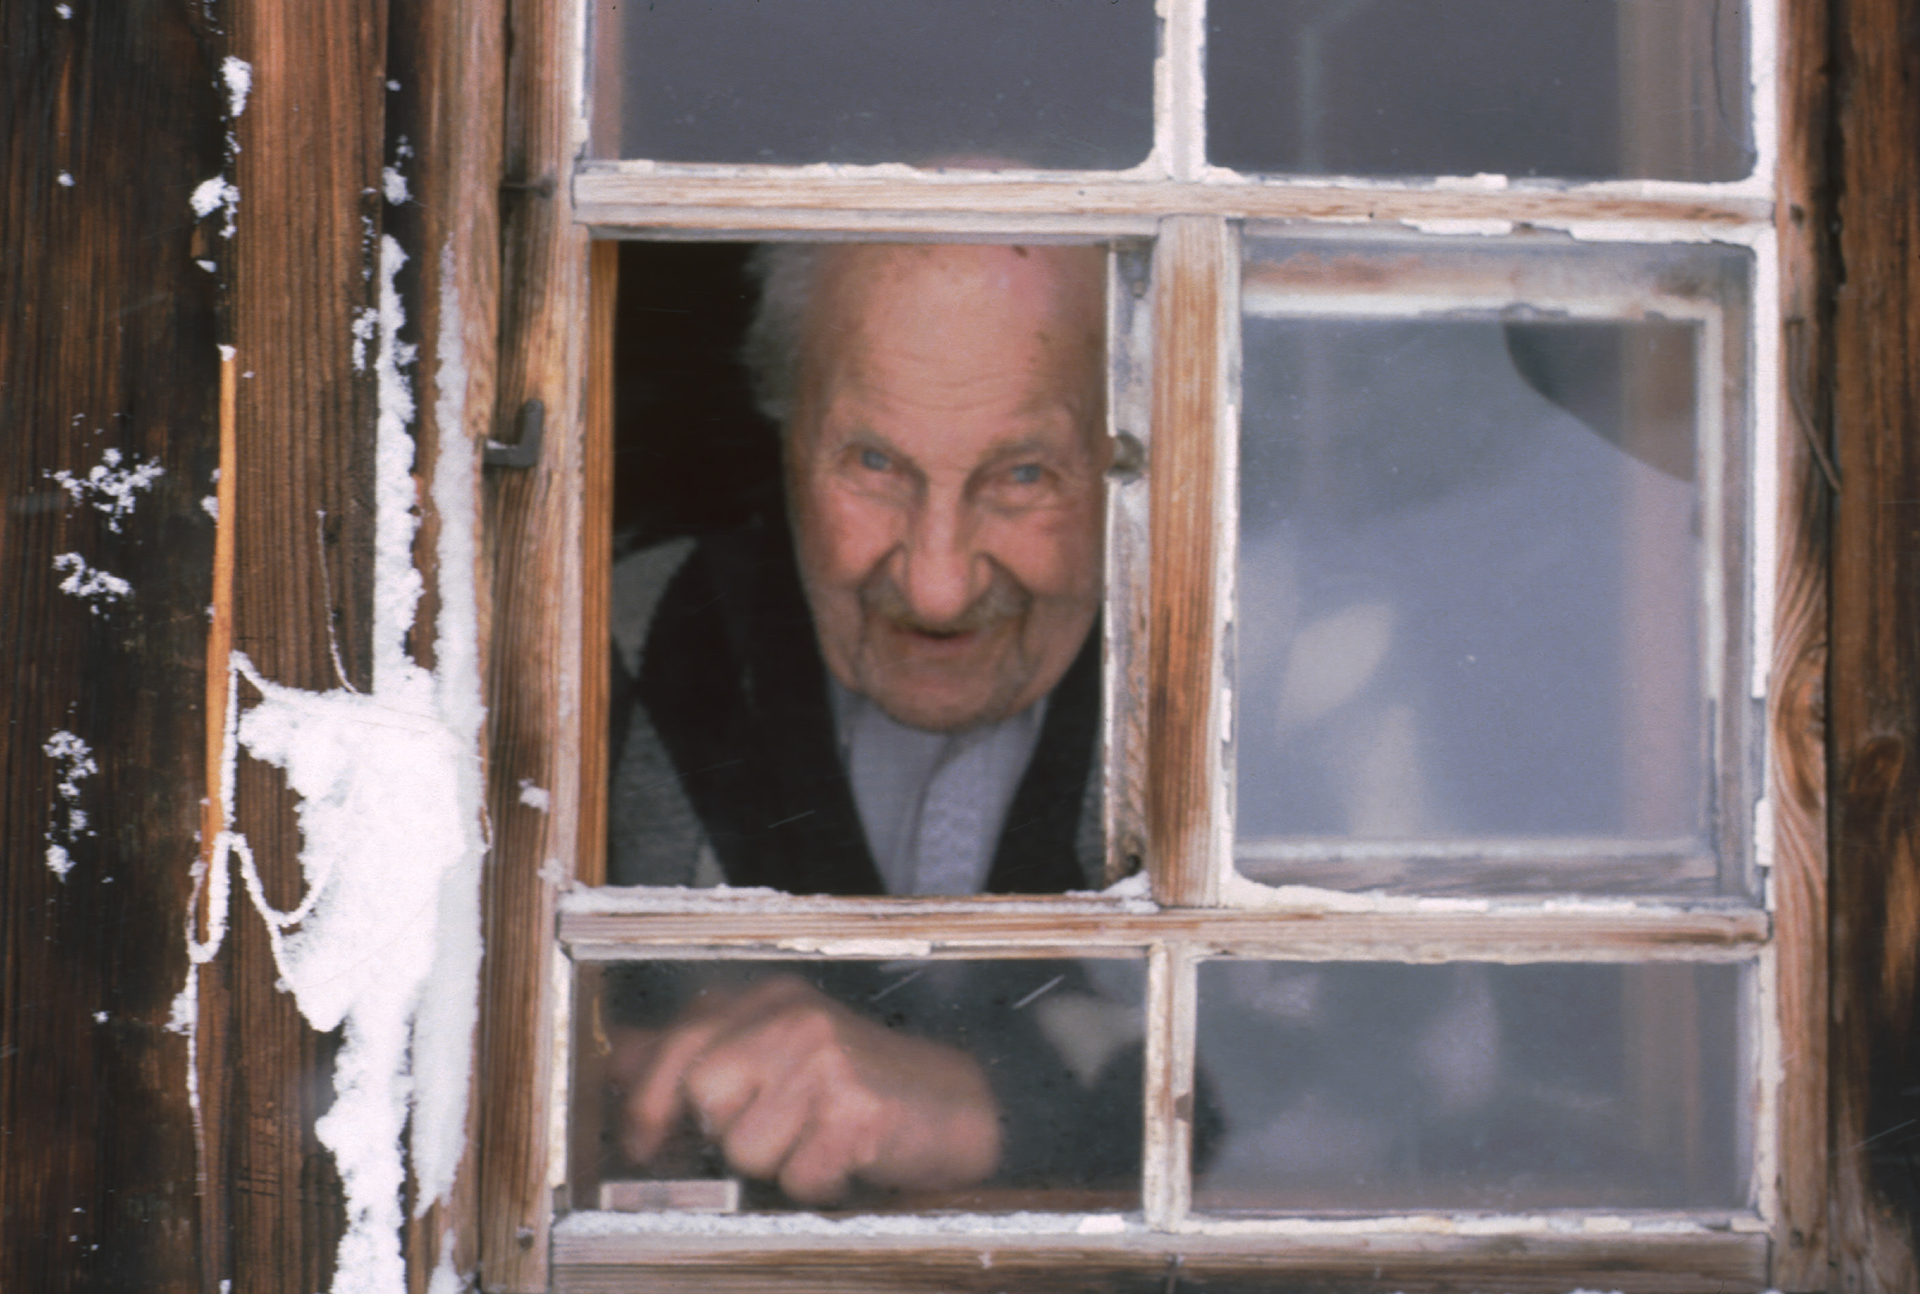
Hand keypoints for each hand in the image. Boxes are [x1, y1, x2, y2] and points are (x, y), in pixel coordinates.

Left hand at [607, 974, 1000, 1203]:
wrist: (957, 1106)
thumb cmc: (857, 1087)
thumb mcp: (774, 1052)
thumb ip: (697, 1052)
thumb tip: (618, 1059)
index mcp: (770, 997)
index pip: (677, 1040)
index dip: (647, 1099)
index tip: (644, 1141)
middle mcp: (795, 1018)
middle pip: (703, 1092)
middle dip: (723, 1134)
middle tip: (761, 1145)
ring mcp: (829, 1060)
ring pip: (745, 1146)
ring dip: (776, 1165)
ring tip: (815, 1143)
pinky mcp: (858, 1111)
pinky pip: (797, 1177)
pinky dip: (819, 1184)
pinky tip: (846, 1158)